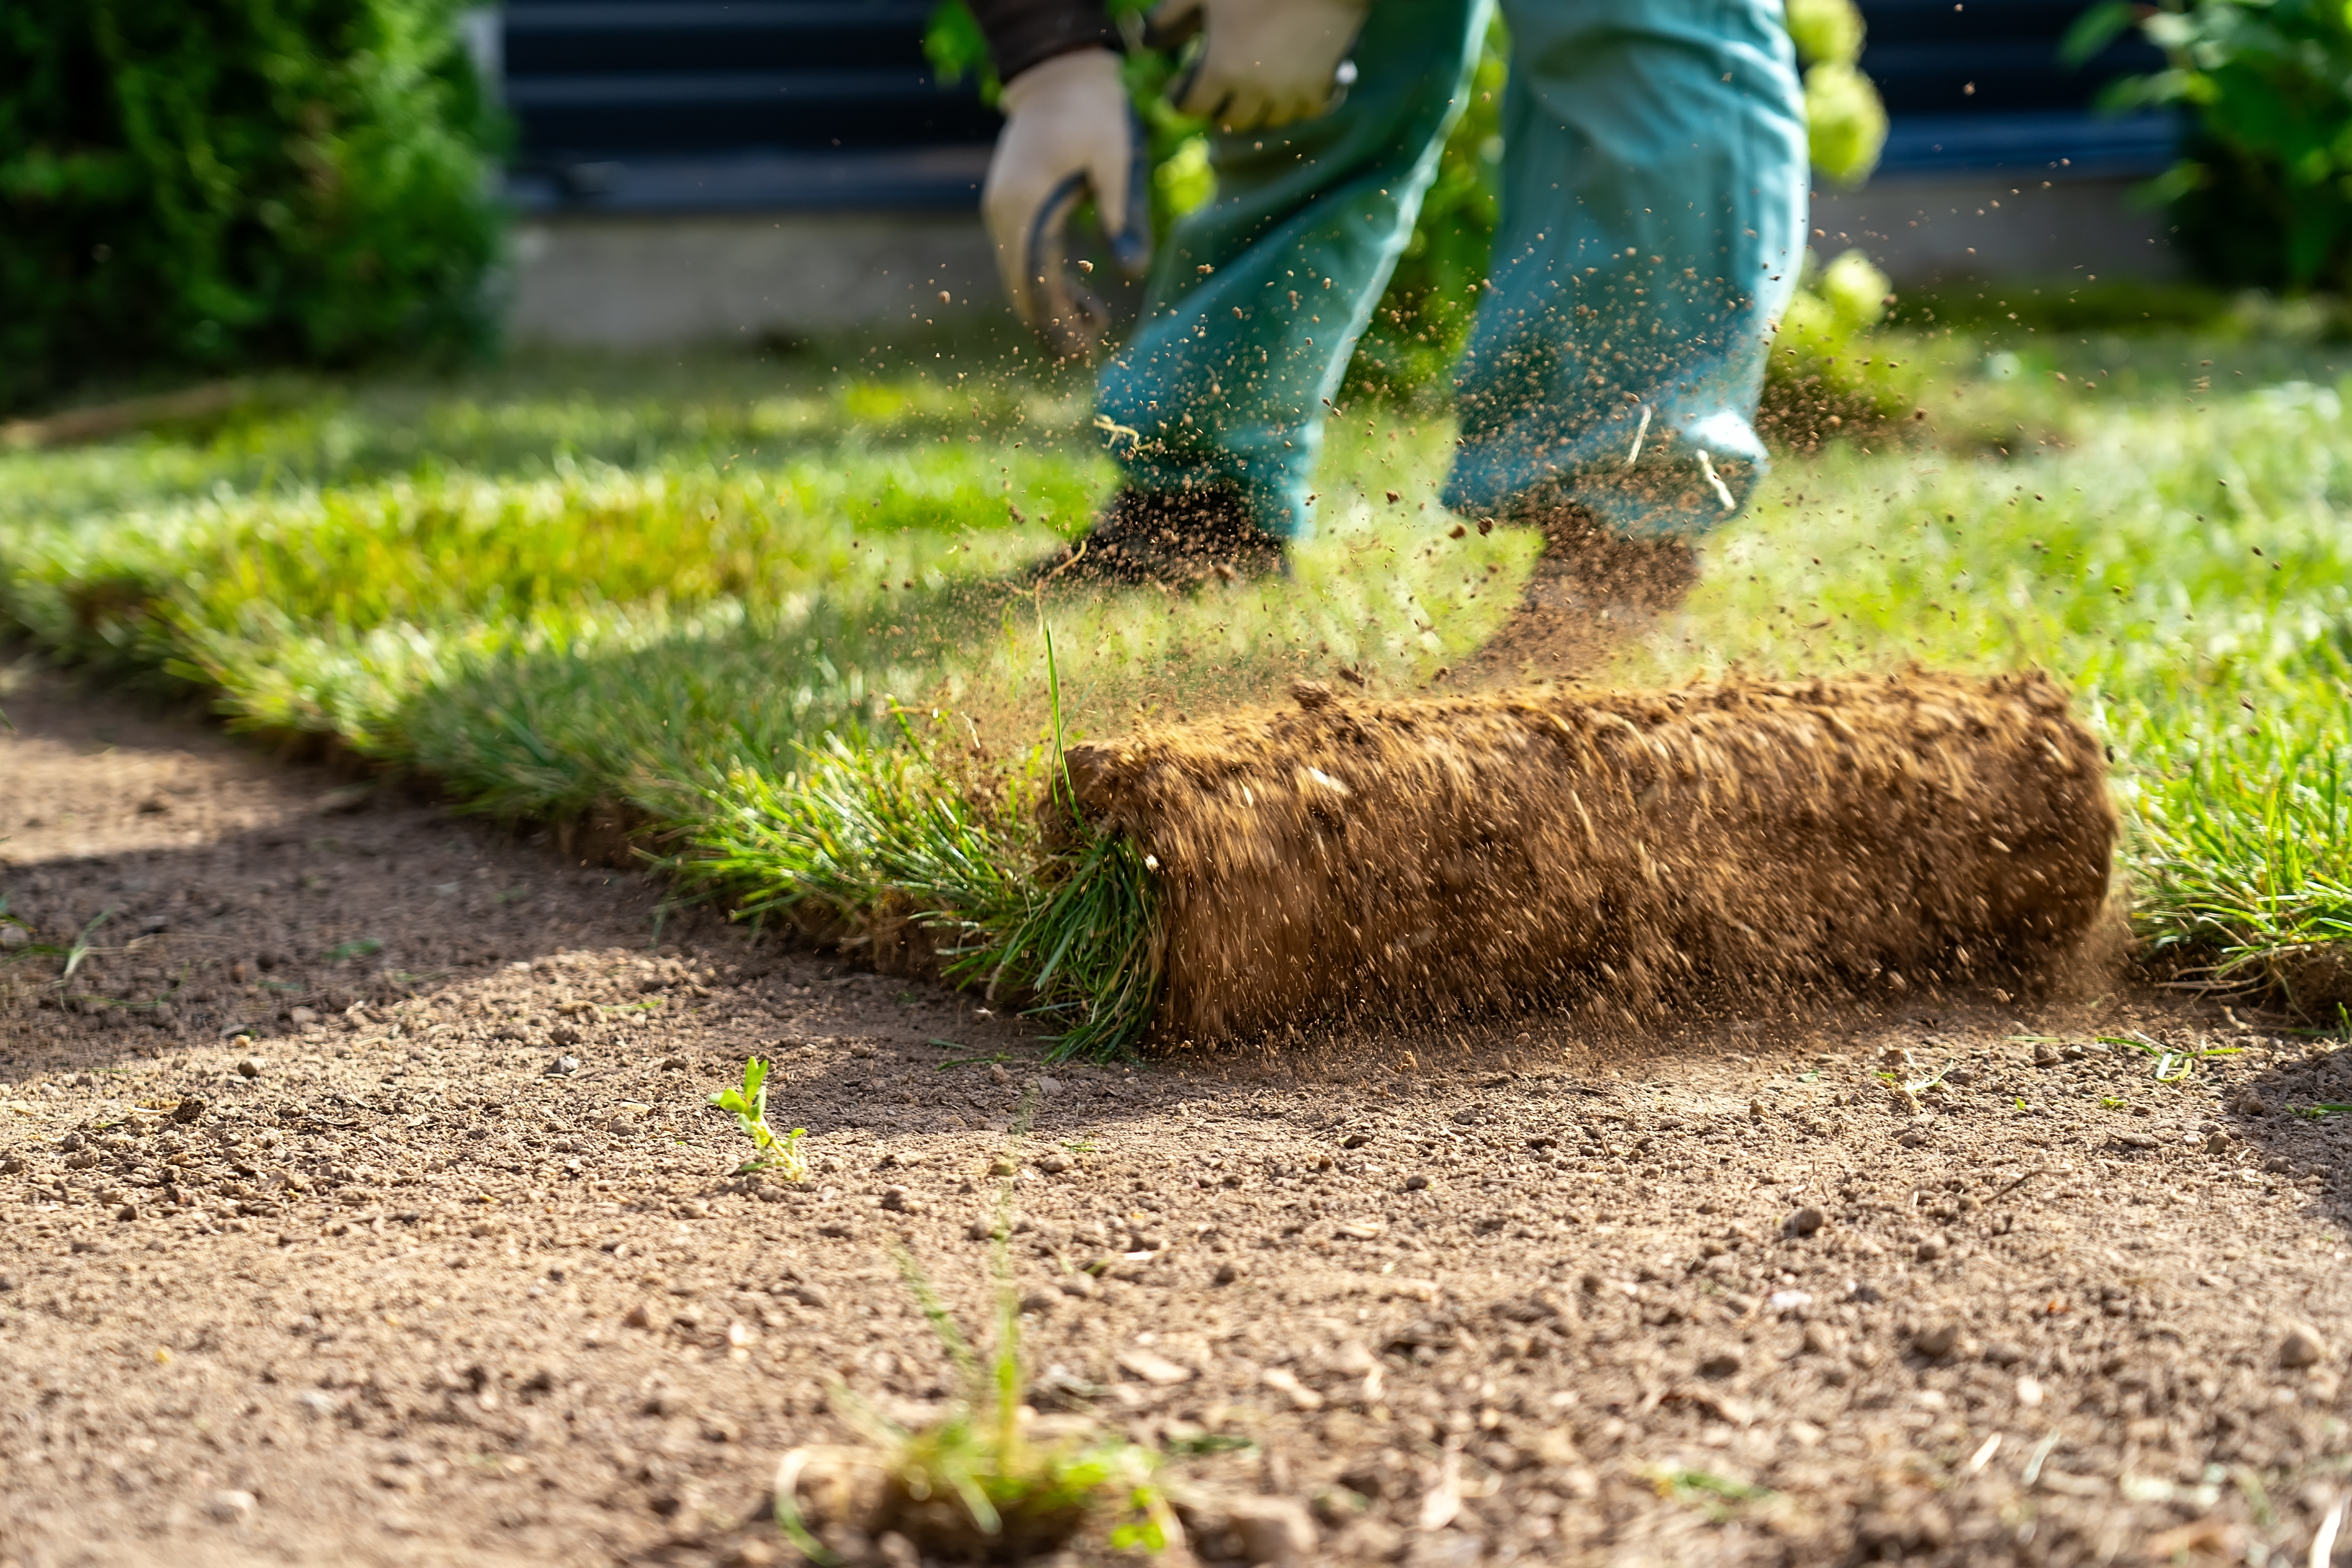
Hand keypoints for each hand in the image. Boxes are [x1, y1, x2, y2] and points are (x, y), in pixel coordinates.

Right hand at [981, 49, 1150, 355]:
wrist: (1058, 73)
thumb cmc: (1094, 112)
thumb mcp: (1118, 159)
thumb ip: (1124, 213)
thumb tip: (1135, 272)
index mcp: (1026, 203)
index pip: (1033, 277)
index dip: (1054, 318)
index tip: (1079, 347)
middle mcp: (1004, 212)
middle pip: (1019, 286)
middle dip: (1049, 325)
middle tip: (1083, 357)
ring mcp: (1002, 210)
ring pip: (1019, 277)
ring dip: (1050, 309)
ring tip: (1088, 336)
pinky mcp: (1010, 207)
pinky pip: (1023, 258)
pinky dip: (1047, 285)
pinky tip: (1081, 301)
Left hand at [1147, 0, 1368, 132]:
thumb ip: (1170, 17)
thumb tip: (1145, 44)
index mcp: (1221, 69)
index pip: (1191, 106)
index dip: (1180, 97)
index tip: (1179, 87)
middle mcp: (1255, 91)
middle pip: (1229, 121)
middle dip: (1217, 106)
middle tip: (1215, 88)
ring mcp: (1291, 93)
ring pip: (1267, 122)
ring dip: (1255, 109)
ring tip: (1251, 87)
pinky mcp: (1322, 86)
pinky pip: (1306, 112)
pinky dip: (1295, 105)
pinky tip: (1290, 88)